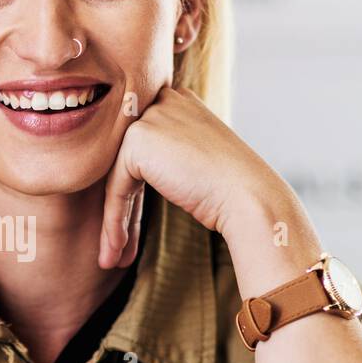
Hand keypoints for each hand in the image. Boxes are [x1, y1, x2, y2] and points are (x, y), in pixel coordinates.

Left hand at [97, 85, 300, 268]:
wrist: (250, 198)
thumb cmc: (231, 190)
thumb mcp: (195, 164)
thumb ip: (167, 160)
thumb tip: (138, 180)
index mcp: (179, 102)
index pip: (144, 152)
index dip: (135, 196)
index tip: (130, 234)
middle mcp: (162, 102)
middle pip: (127, 165)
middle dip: (121, 211)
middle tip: (117, 249)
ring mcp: (149, 117)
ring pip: (117, 178)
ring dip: (114, 223)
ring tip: (111, 260)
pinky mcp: (136, 139)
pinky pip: (115, 187)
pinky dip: (114, 221)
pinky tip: (117, 250)